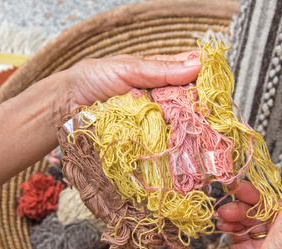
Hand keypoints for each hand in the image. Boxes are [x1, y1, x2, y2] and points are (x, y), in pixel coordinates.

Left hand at [21, 51, 201, 132]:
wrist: (66, 105)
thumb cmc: (93, 79)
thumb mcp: (127, 69)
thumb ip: (159, 69)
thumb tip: (197, 65)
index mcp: (159, 75)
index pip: (191, 76)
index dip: (205, 83)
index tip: (215, 91)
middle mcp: (160, 98)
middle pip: (191, 105)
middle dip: (202, 111)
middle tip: (211, 118)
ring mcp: (153, 120)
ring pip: (181, 126)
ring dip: (191, 132)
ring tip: (204, 138)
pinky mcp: (144, 139)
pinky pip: (163, 143)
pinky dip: (174, 147)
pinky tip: (186, 151)